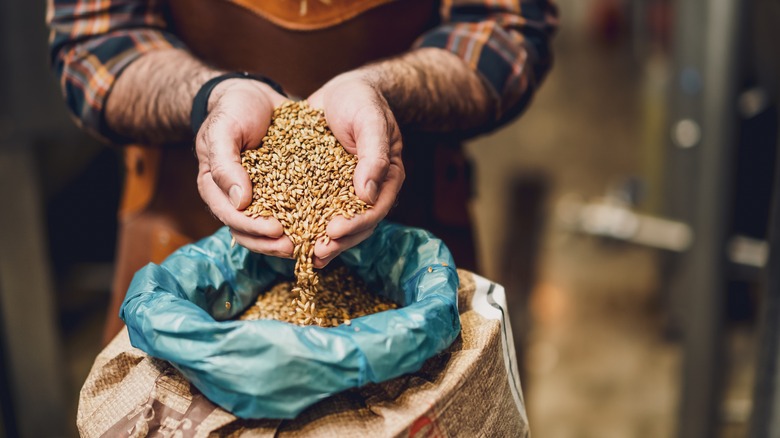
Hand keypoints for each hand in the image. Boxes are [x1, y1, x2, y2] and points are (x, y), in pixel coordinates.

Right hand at [195, 79, 294, 256]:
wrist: (252, 94)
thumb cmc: (232, 110)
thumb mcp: (223, 131)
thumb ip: (225, 164)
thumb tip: (240, 201)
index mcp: (216, 188)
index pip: (232, 218)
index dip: (253, 228)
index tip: (277, 230)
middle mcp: (236, 198)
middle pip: (250, 232)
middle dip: (272, 243)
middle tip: (296, 247)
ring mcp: (258, 196)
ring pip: (269, 229)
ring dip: (288, 239)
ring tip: (310, 243)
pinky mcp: (279, 189)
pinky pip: (290, 210)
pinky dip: (303, 221)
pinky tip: (321, 225)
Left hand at [307, 70, 404, 267]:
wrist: (343, 90)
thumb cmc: (362, 100)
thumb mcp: (370, 120)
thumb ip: (373, 154)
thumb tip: (368, 194)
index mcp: (387, 177)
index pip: (374, 210)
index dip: (355, 225)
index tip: (332, 232)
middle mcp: (370, 189)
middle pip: (358, 225)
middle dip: (338, 242)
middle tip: (315, 254)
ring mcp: (348, 191)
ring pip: (339, 223)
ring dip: (323, 241)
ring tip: (305, 256)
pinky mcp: (327, 187)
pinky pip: (319, 210)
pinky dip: (308, 224)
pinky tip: (291, 236)